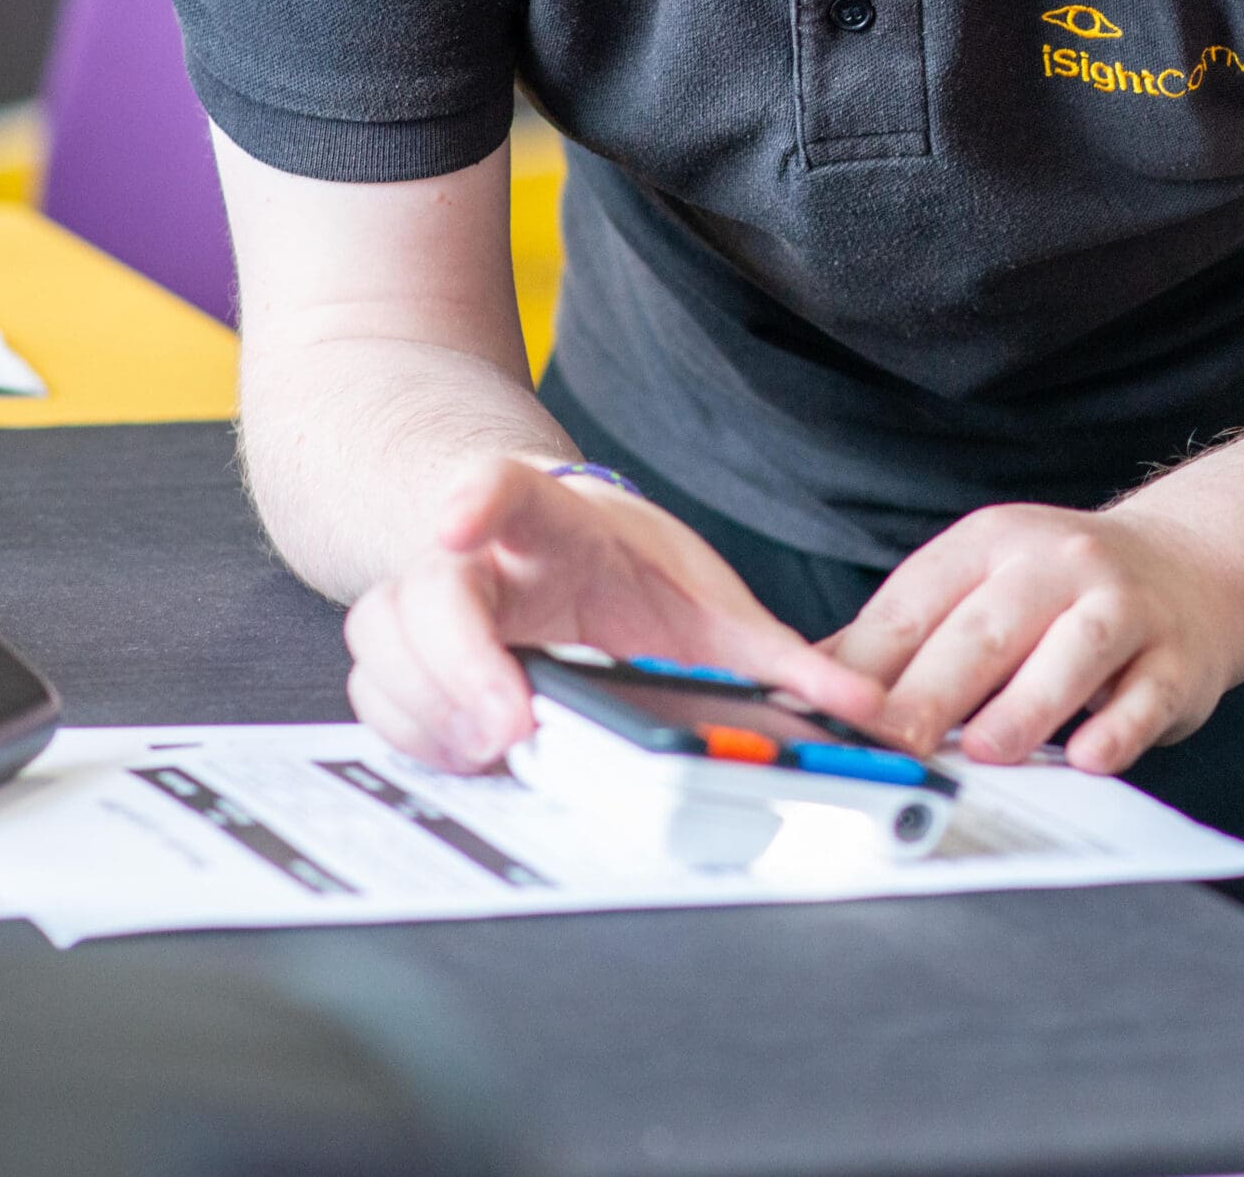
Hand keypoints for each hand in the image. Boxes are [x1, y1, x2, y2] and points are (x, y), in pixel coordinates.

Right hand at [343, 460, 889, 772]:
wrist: (552, 544)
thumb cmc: (623, 568)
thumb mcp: (706, 600)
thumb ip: (777, 656)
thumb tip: (864, 708)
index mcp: (550, 525)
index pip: (500, 490)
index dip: (474, 500)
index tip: (456, 520)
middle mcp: (478, 562)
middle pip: (421, 590)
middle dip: (451, 662)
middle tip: (509, 725)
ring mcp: (434, 609)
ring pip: (381, 643)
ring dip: (428, 708)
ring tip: (499, 750)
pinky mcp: (412, 663)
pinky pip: (380, 696)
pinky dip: (416, 734)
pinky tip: (472, 754)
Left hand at [823, 502, 1241, 773]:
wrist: (1187, 570)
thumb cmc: (1057, 594)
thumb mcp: (978, 587)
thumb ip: (902, 638)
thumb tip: (804, 687)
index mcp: (988, 544)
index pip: (916, 602)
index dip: (869, 661)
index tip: (828, 713)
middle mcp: (1053, 563)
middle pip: (984, 629)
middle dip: (932, 690)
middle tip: (893, 743)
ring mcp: (1120, 605)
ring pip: (1070, 653)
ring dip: (1024, 706)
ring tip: (984, 753)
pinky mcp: (1176, 657)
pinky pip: (1145, 694)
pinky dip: (1117, 728)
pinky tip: (1088, 757)